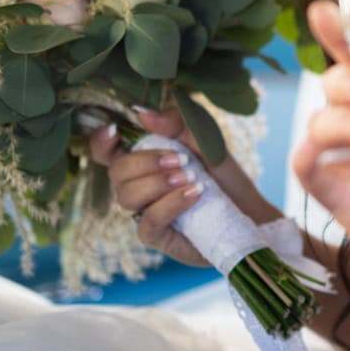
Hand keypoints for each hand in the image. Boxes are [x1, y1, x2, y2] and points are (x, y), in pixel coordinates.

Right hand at [87, 107, 269, 268]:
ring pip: (126, 196)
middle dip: (145, 162)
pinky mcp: (156, 236)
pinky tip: (194, 195)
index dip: (100, 141)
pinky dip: (171, 204)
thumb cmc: (222, 176)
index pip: (105, 152)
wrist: (248, 211)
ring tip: (191, 179)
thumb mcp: (204, 140)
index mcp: (141, 160)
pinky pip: (148, 221)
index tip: (115, 131)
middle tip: (180, 160)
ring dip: (159, 183)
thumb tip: (141, 114)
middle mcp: (136, 186)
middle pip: (116, 172)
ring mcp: (143, 212)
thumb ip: (175, 124)